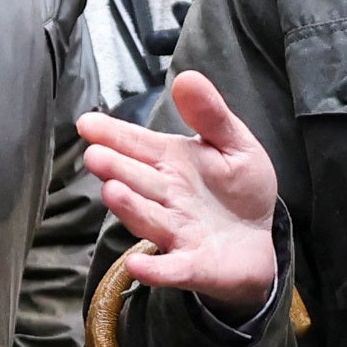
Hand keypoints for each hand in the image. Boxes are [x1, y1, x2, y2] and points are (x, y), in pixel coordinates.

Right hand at [78, 73, 283, 300]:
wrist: (259, 241)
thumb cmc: (239, 189)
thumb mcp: (234, 144)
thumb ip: (211, 115)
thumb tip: (186, 76)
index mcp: (172, 162)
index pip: (137, 145)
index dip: (113, 135)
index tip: (87, 124)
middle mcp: (166, 197)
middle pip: (137, 180)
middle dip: (116, 169)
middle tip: (95, 157)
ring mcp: (176, 233)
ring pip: (148, 219)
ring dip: (131, 209)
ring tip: (112, 192)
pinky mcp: (193, 266)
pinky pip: (172, 269)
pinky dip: (157, 270)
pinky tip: (140, 267)